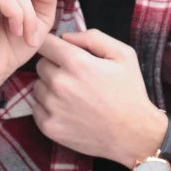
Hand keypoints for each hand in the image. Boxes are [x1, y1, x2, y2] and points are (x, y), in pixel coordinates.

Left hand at [33, 29, 167, 167]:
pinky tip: (68, 109)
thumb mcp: (122, 54)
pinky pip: (36, 108)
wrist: (133, 133)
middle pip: (41, 64)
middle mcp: (60, 83)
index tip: (60, 51)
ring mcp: (52, 107)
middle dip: (54, 66)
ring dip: (49, 87)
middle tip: (74, 76)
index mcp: (76, 62)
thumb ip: (92, 37)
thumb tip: (65, 36)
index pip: (45, 43)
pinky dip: (47, 107)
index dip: (52, 44)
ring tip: (73, 94)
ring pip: (38, 86)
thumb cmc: (130, 91)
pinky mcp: (49, 127)